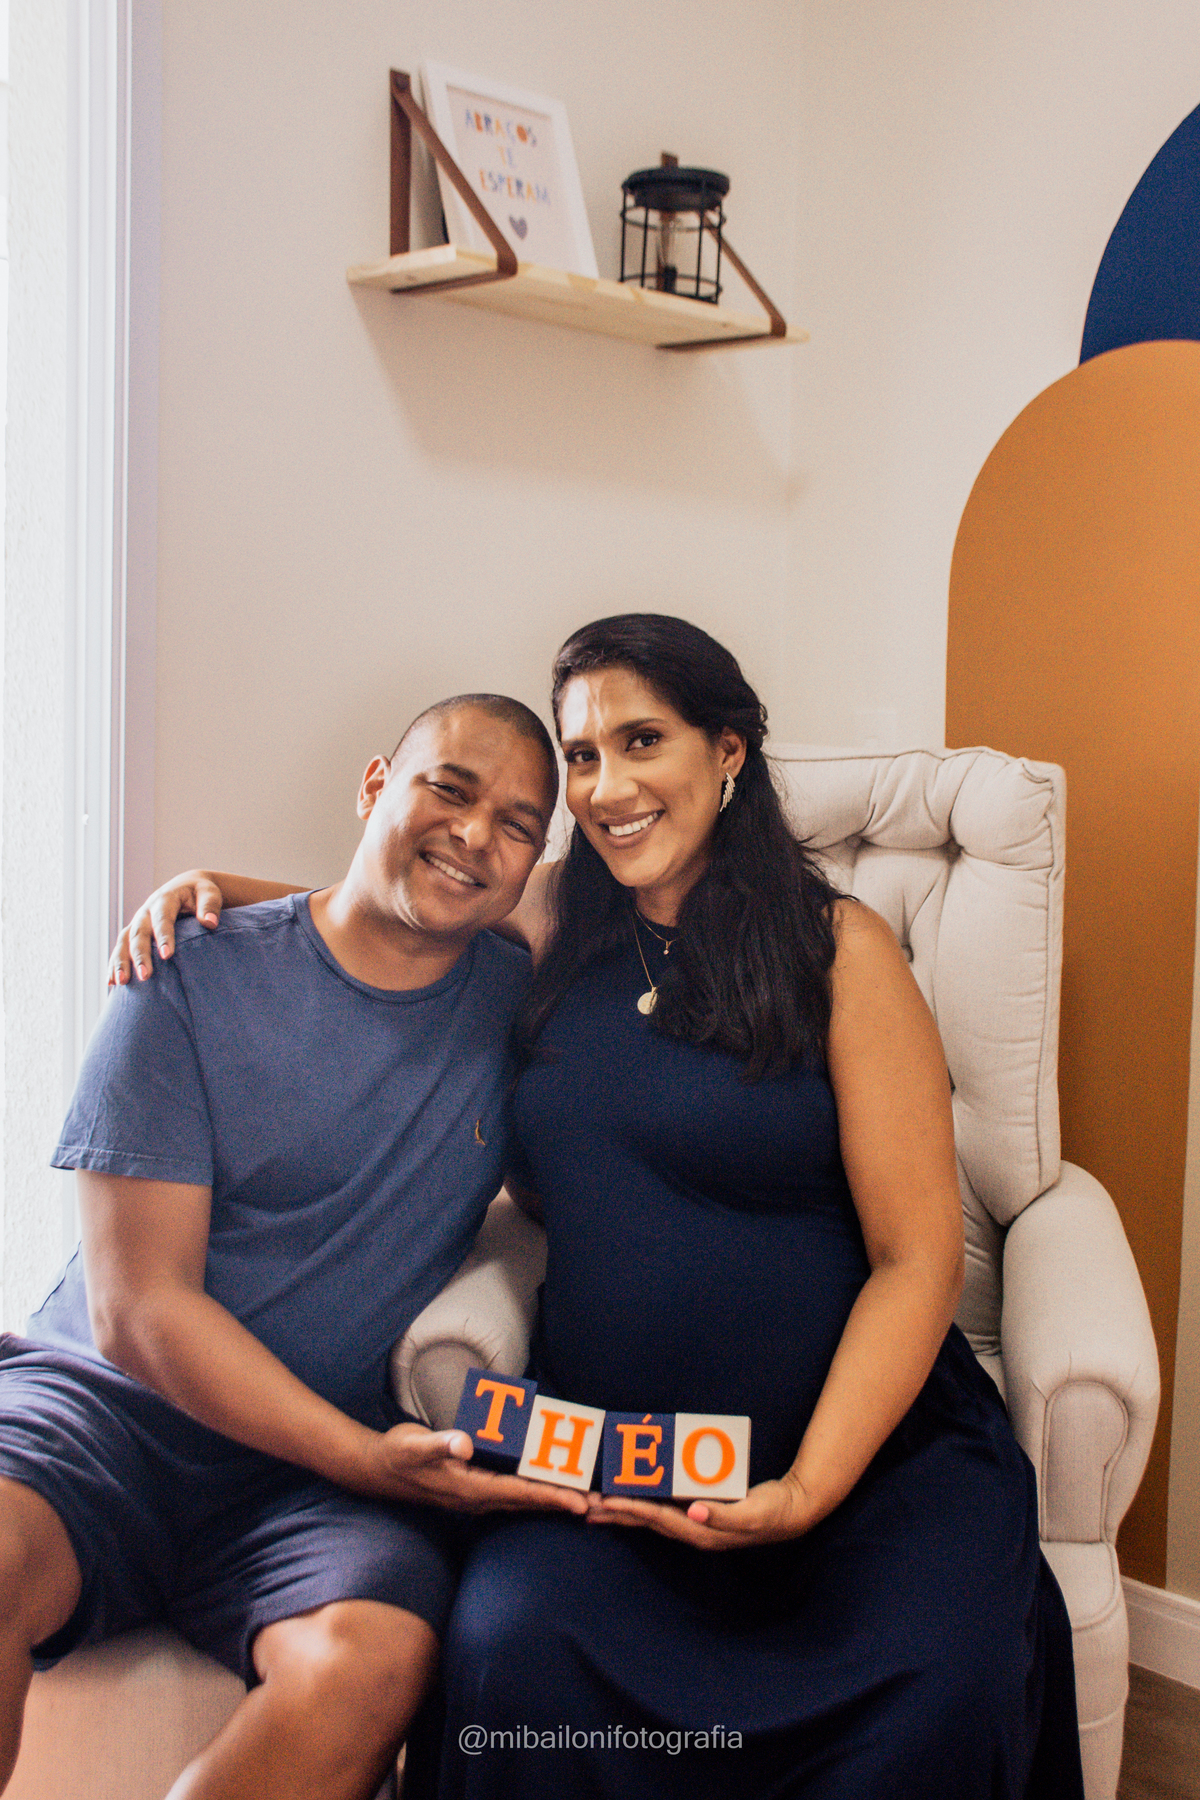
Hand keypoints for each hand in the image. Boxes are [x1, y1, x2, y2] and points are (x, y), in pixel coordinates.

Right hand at [108, 871, 224, 986]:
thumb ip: (209, 905)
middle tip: (145, 976)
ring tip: (121, 982)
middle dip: (140, 955)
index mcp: (164, 899)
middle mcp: (146, 912)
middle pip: (139, 933)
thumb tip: (210, 922)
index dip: (164, 936)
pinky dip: (114, 964)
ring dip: (121, 961)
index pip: (162, 918)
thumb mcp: (208, 892)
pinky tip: (111, 983)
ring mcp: (137, 923)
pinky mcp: (133, 933)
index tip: (167, 955)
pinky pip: (120, 949)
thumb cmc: (199, 893)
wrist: (185, 887)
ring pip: (124, 942)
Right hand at [369, 1423, 589, 1517]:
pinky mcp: (476, 1487)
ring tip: (586, 1500)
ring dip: (554, 1499)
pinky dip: (537, 1490)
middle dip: (564, 1503)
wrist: (379, 1469)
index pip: (520, 1493)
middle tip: (600, 1506)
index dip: (552, 1497)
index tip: (580, 1503)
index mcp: (469, 1488)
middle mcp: (478, 1497)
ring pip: (524, 1499)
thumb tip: (463, 1442)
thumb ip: (439, 1444)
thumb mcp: (415, 1446)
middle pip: (529, 1501)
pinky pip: (514, 1492)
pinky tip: (552, 1486)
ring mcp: (477, 1494)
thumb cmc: (399, 1454)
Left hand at [588, 1468, 817, 1549]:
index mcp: (702, 1531)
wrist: (793, 1510)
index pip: (658, 1518)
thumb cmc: (773, 1511)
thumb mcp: (753, 1513)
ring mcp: (697, 1523)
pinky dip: (645, 1502)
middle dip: (617, 1514)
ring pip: (653, 1516)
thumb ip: (723, 1515)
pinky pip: (665, 1507)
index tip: (606, 1501)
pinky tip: (634, 1497)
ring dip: (626, 1511)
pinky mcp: (701, 1512)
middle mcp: (694, 1530)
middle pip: (648, 1521)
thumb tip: (692, 1511)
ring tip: (600, 1505)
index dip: (631, 1509)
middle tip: (587, 1506)